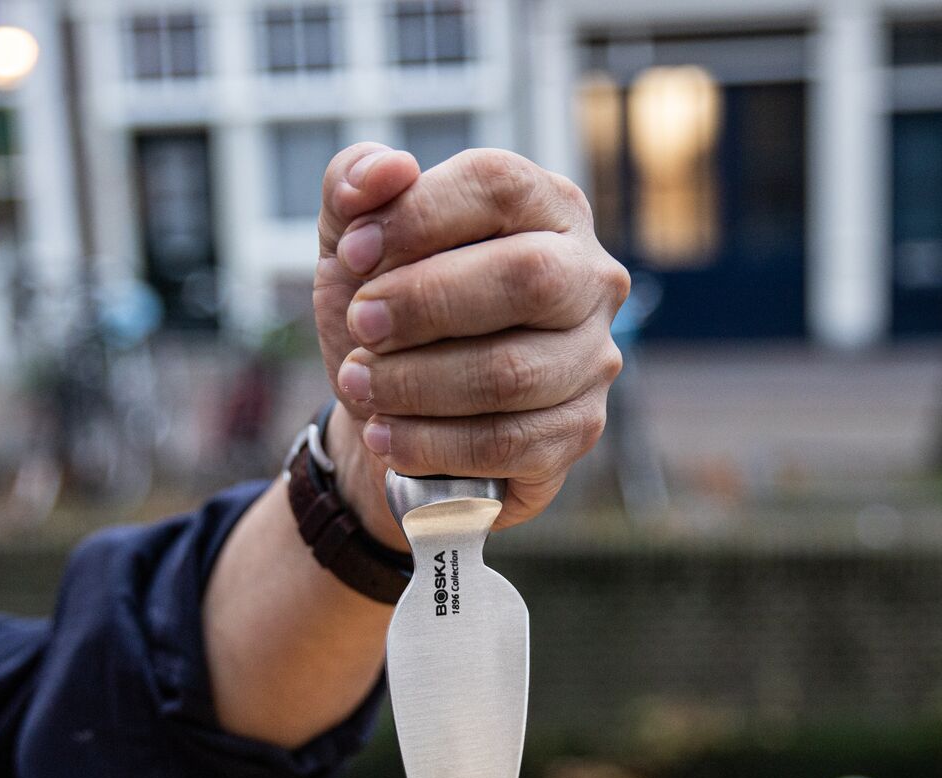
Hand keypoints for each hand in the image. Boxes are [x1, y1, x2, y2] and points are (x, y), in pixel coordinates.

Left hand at [314, 143, 630, 548]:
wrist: (390, 415)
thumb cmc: (385, 316)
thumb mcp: (350, 245)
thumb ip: (350, 185)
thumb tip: (385, 170)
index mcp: (545, 207)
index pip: (497, 185)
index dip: (418, 217)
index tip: (353, 256)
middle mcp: (588, 277)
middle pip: (527, 277)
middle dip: (425, 304)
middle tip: (362, 325)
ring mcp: (591, 359)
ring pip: (512, 372)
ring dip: (416, 382)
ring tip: (358, 385)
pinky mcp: (576, 432)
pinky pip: (506, 443)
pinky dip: (431, 443)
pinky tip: (385, 438)